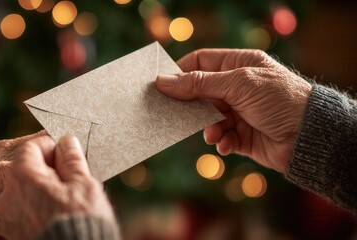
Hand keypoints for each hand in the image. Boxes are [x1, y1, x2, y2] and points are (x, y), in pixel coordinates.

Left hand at [0, 135, 115, 238]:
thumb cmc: (81, 220)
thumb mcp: (83, 184)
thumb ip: (71, 160)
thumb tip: (67, 143)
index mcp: (23, 175)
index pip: (30, 147)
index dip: (49, 146)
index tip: (64, 153)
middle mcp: (7, 192)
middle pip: (22, 167)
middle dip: (44, 166)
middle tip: (65, 173)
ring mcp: (7, 214)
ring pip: (20, 188)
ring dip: (38, 184)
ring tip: (62, 192)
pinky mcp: (11, 230)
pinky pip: (20, 206)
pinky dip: (33, 202)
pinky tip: (52, 208)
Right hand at [156, 49, 311, 172]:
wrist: (309, 136)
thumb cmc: (279, 100)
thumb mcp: (238, 84)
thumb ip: (199, 83)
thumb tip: (163, 81)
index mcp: (239, 65)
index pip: (201, 62)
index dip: (181, 72)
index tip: (162, 84)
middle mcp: (238, 87)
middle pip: (201, 92)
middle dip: (191, 105)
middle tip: (174, 113)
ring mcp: (239, 111)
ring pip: (207, 118)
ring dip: (208, 127)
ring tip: (215, 134)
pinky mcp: (242, 135)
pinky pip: (221, 137)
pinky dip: (221, 141)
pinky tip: (227, 144)